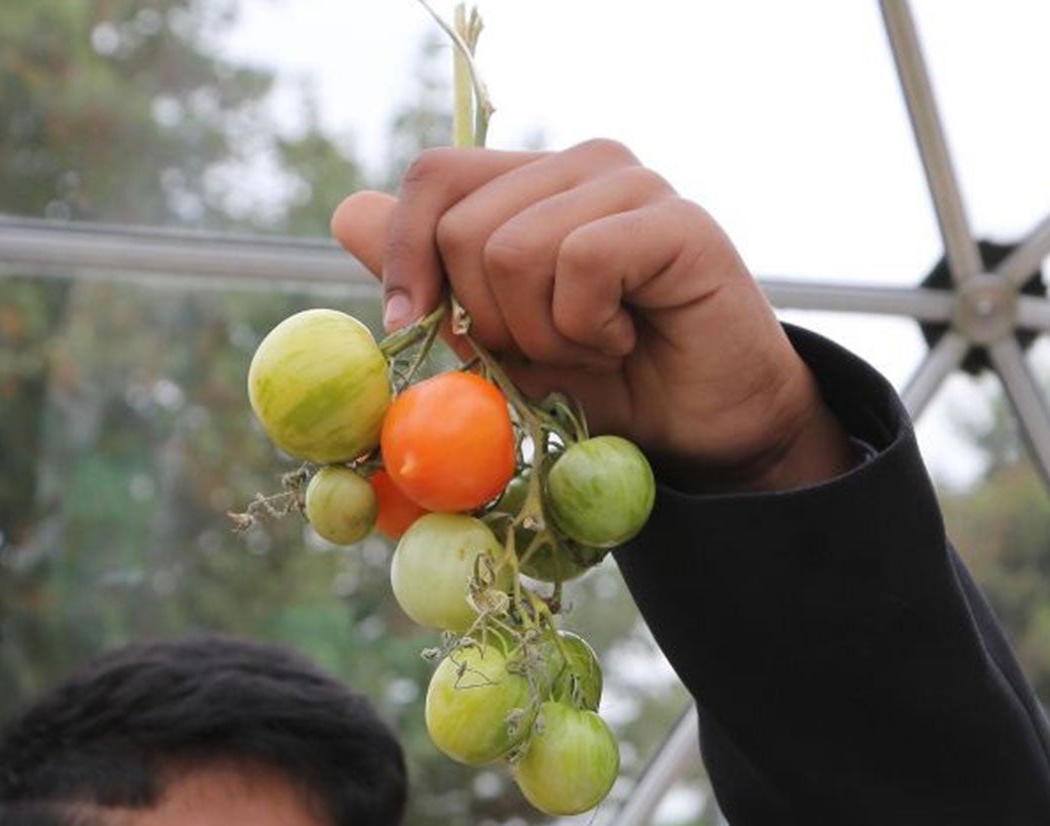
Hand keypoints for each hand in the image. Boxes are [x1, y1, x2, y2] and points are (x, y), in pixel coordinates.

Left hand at [330, 140, 855, 493]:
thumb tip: (346, 213)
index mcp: (531, 185)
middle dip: (489, 321)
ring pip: (515, 250)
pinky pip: (581, 265)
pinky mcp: (675, 219)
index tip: (413, 327)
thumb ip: (432, 284)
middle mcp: (579, 167)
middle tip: (551, 352)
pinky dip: (588, 329)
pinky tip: (627, 341)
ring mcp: (631, 184)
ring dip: (544, 335)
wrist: (703, 435)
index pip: (433, 176)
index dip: (406, 254)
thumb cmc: (607, 390)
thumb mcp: (496, 344)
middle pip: (464, 227)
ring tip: (597, 349)